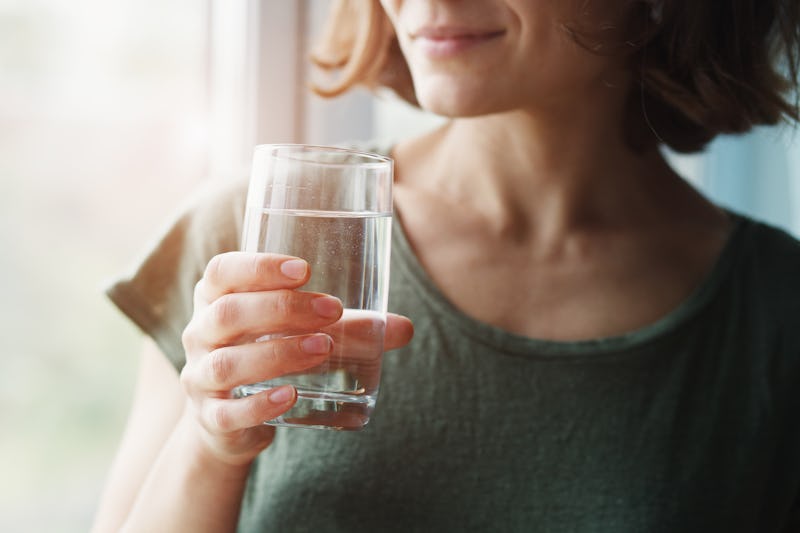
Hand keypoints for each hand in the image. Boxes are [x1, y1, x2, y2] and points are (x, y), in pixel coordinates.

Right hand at [179, 252, 412, 465]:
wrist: (230, 421)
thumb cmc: (268, 355)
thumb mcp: (301, 333)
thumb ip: (349, 328)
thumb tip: (405, 328)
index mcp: (216, 299)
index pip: (223, 271)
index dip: (258, 266)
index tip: (304, 269)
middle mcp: (200, 334)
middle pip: (227, 313)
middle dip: (281, 308)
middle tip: (331, 310)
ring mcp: (200, 377)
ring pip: (227, 363)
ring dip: (277, 353)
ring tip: (322, 348)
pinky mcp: (211, 418)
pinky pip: (228, 412)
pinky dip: (259, 405)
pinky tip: (291, 396)